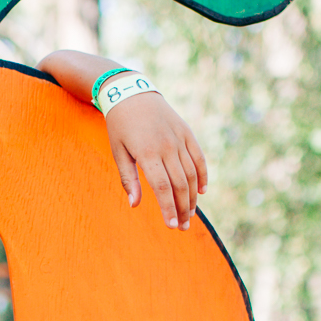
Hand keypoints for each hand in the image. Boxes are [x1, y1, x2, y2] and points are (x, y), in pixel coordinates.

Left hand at [104, 92, 207, 230]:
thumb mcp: (118, 152)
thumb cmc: (120, 126)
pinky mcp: (187, 133)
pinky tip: (202, 191)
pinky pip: (199, 158)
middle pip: (179, 184)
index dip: (168, 208)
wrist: (132, 93)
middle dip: (182, 208)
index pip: (162, 188)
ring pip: (191, 174)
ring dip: (193, 197)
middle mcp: (167, 146)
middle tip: (182, 227)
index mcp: (147, 153)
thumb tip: (134, 205)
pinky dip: (202, 175)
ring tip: (190, 214)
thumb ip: (127, 179)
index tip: (171, 225)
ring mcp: (179, 139)